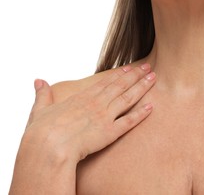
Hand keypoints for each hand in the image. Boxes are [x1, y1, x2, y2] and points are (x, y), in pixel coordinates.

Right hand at [22, 64, 155, 162]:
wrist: (49, 147)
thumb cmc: (42, 131)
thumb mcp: (40, 110)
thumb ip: (42, 95)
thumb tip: (38, 81)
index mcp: (82, 98)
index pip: (105, 82)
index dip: (119, 75)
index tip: (129, 68)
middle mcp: (96, 103)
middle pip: (120, 86)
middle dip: (136, 75)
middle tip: (148, 67)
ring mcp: (105, 117)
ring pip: (128, 98)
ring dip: (141, 87)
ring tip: (153, 78)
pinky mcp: (110, 132)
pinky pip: (129, 121)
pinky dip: (141, 114)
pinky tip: (151, 107)